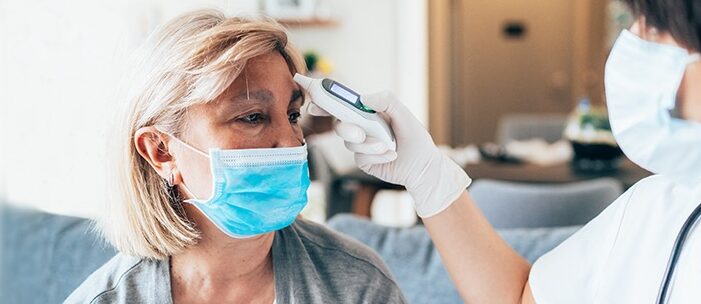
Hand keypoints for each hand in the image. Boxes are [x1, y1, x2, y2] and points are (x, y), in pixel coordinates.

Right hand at [308, 92, 471, 216]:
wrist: (423, 166)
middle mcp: (361, 126)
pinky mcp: (363, 160)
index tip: (314, 99)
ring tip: (388, 146)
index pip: (343, 103)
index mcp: (368, 111)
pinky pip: (359, 156)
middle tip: (360, 133)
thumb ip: (386, 101)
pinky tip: (390, 155)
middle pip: (339, 123)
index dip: (325, 100)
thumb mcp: (404, 115)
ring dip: (369, 145)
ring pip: (350, 142)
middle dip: (347, 128)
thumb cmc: (415, 138)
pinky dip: (376, 155)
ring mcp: (360, 144)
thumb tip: (363, 98)